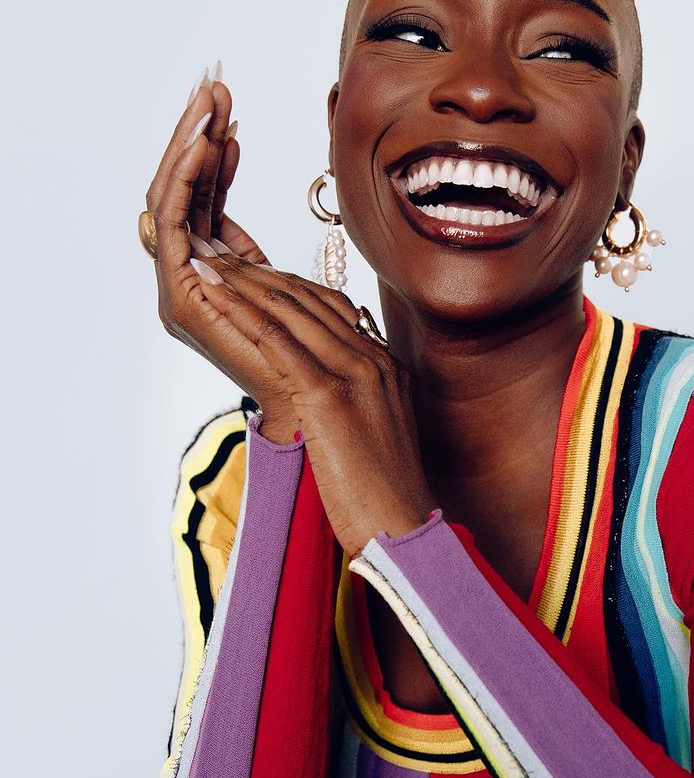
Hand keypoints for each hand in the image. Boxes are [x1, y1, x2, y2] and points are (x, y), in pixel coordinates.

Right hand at [142, 66, 302, 429]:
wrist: (325, 410)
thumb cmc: (325, 358)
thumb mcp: (302, 287)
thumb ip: (272, 255)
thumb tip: (281, 260)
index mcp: (219, 277)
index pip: (207, 203)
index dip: (216, 157)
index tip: (233, 113)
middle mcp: (191, 281)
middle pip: (184, 194)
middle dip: (196, 136)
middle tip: (213, 86)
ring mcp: (181, 289)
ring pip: (171, 198)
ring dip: (188, 143)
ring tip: (208, 100)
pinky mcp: (180, 294)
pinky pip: (171, 220)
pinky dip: (186, 176)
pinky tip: (204, 139)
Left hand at [193, 265, 435, 557]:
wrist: (403, 528)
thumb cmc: (384, 497)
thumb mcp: (374, 436)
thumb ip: (354, 404)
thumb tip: (318, 400)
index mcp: (385, 366)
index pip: (329, 309)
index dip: (285, 284)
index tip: (250, 270)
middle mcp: (373, 359)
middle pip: (307, 300)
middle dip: (258, 272)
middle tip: (218, 248)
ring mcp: (354, 372)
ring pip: (288, 310)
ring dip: (241, 279)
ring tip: (206, 258)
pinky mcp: (327, 393)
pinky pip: (276, 338)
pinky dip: (239, 309)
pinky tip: (212, 291)